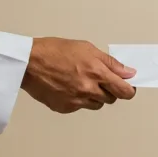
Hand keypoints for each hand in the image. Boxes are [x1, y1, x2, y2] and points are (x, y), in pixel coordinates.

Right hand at [22, 37, 136, 113]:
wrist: (29, 63)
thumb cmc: (54, 51)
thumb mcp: (87, 48)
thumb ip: (110, 63)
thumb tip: (128, 73)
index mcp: (96, 73)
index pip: (124, 91)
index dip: (129, 90)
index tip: (128, 87)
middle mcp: (88, 89)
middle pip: (111, 99)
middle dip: (109, 90)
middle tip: (99, 80)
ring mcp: (76, 101)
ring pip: (96, 104)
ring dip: (94, 96)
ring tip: (81, 81)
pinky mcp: (65, 108)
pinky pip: (79, 107)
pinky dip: (78, 100)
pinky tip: (68, 87)